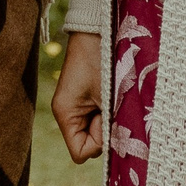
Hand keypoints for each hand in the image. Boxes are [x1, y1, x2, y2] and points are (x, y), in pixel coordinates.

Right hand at [51, 32, 104, 162]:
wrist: (97, 32)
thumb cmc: (102, 61)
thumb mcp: (107, 97)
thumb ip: (110, 125)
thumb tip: (119, 147)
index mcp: (66, 114)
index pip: (81, 153)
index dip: (98, 143)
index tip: (105, 119)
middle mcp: (67, 114)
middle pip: (89, 145)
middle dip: (104, 133)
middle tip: (111, 108)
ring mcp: (75, 107)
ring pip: (95, 133)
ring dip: (108, 122)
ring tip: (112, 100)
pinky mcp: (84, 100)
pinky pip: (96, 120)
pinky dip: (106, 114)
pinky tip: (111, 99)